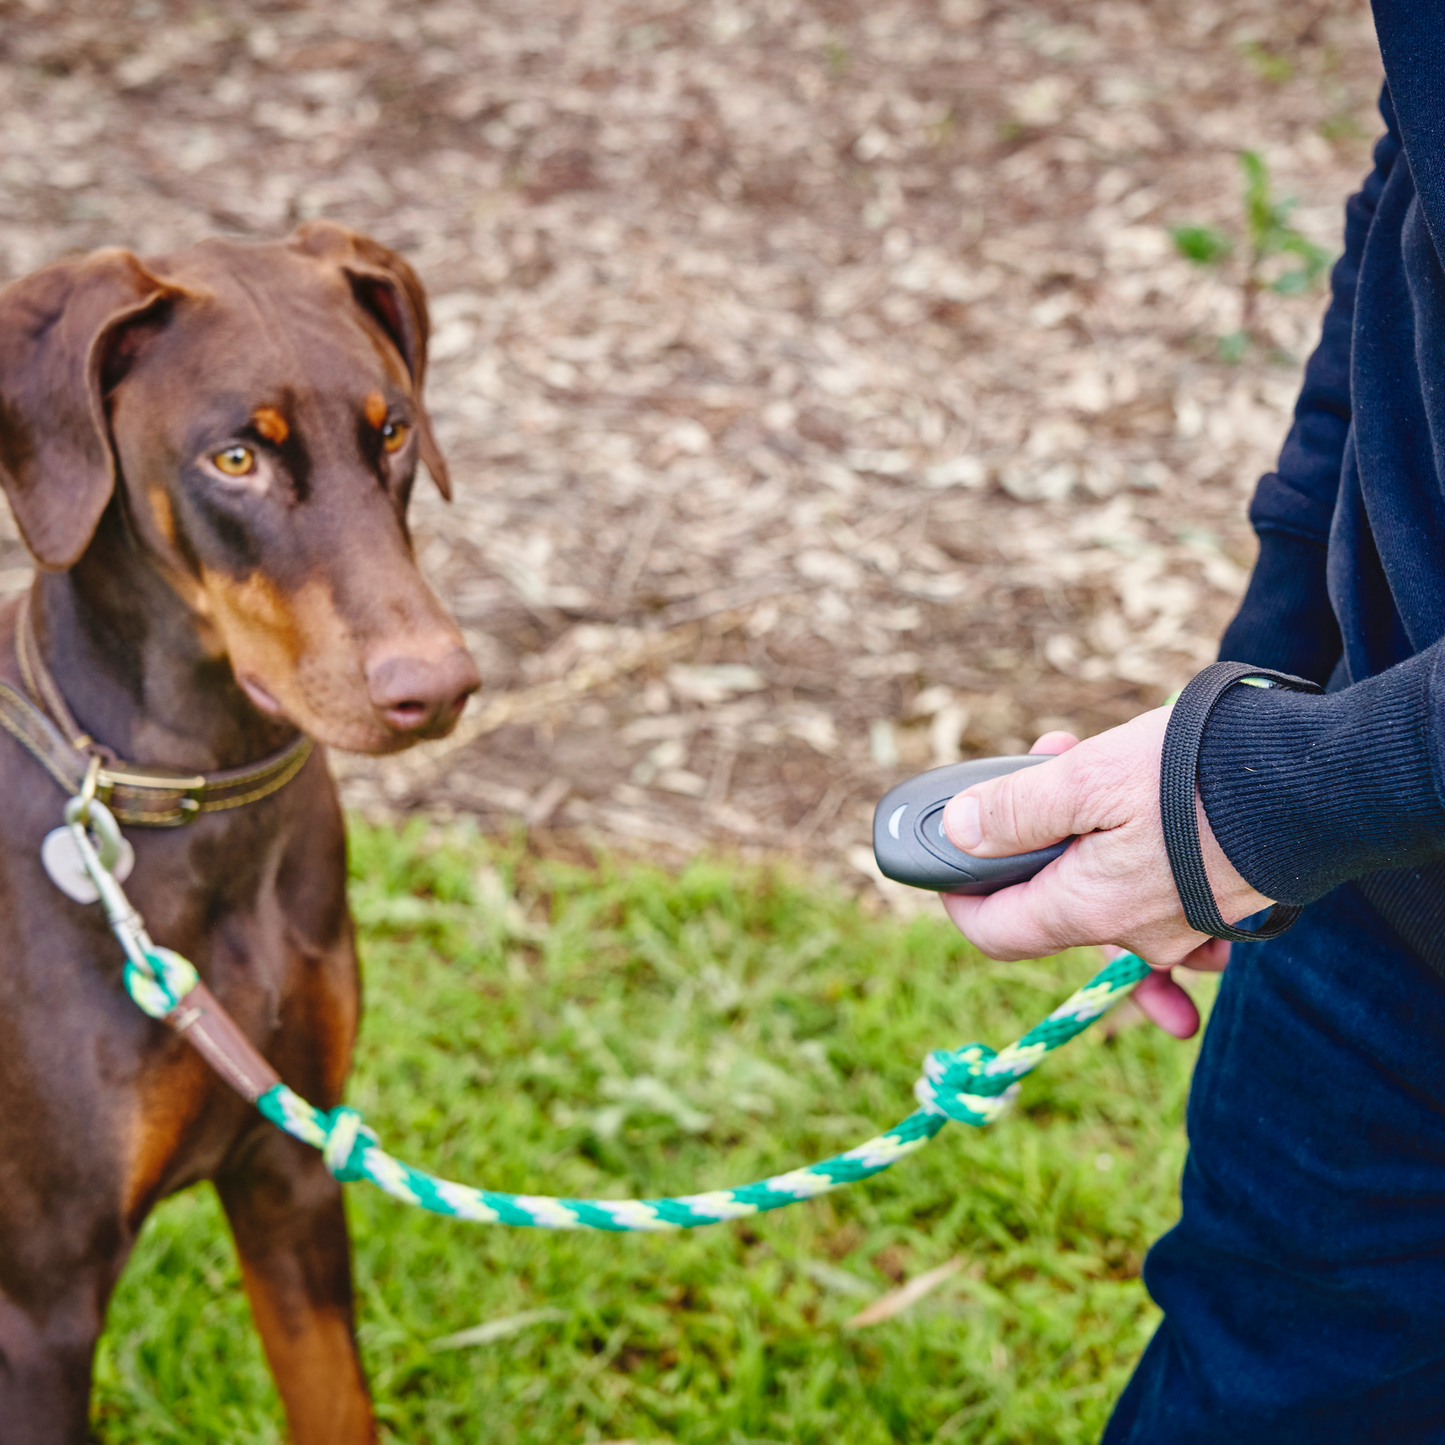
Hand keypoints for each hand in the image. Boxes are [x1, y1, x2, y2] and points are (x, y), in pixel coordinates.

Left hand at [938, 717, 1266, 1037]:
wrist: (1317, 783)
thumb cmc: (1196, 776)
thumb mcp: (1084, 778)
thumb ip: (1015, 810)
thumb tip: (959, 834)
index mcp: (1088, 908)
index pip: (996, 932)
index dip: (961, 895)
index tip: (951, 855)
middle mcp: (1134, 932)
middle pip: (1052, 898)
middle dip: (1036, 831)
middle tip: (1053, 758)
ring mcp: (1182, 926)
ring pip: (1107, 889)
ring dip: (1090, 835)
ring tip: (1101, 766)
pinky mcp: (1223, 908)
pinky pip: (1165, 902)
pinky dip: (1143, 866)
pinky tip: (1143, 821)